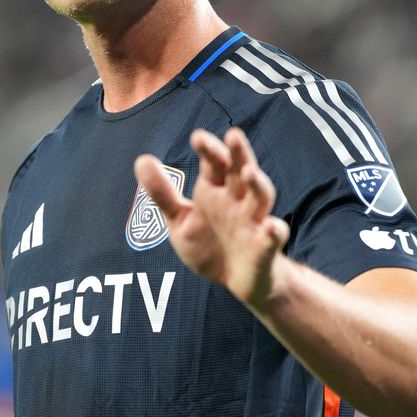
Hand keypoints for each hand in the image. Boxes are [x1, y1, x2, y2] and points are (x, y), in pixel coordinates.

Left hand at [134, 127, 289, 307]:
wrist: (235, 282)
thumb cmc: (209, 245)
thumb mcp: (180, 221)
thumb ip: (162, 193)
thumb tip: (141, 159)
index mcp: (215, 191)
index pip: (214, 164)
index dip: (209, 150)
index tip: (197, 137)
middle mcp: (237, 200)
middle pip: (240, 171)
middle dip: (238, 154)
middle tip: (233, 134)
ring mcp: (253, 222)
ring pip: (261, 196)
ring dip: (257, 184)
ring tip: (249, 172)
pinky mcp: (265, 247)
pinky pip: (273, 237)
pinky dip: (274, 231)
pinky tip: (272, 227)